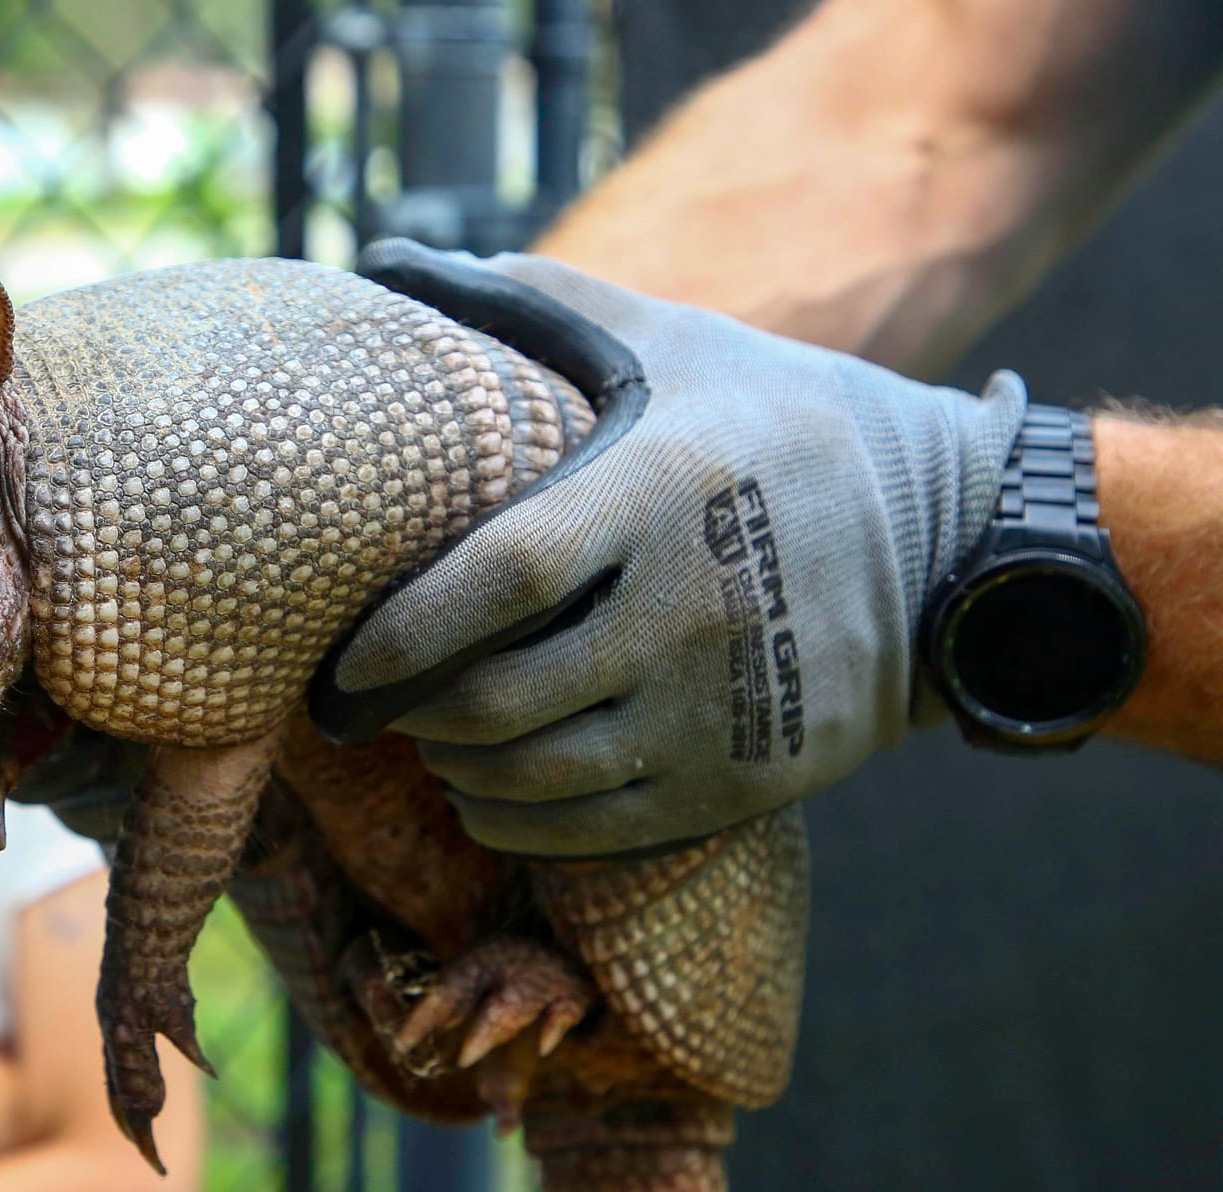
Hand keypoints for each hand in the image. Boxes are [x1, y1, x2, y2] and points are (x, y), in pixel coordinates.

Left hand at [317, 240, 1025, 855]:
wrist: (951, 538)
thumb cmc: (781, 423)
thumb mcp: (679, 343)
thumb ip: (547, 306)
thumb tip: (399, 260)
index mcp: (662, 491)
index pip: (502, 578)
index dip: (405, 632)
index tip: (341, 661)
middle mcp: (692, 608)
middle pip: (503, 697)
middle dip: (414, 713)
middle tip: (375, 704)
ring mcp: (723, 706)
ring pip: (542, 776)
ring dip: (458, 771)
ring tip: (430, 743)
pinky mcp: (749, 778)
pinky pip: (598, 829)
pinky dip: (517, 823)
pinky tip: (486, 796)